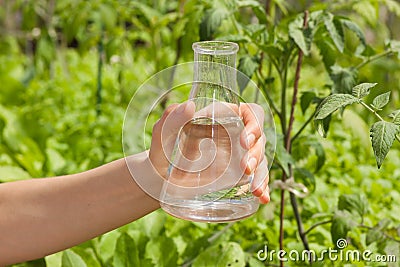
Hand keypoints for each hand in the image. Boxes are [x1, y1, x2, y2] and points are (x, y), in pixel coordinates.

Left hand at [149, 101, 269, 203]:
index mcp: (222, 118)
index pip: (250, 113)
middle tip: (246, 167)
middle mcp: (234, 136)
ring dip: (262, 172)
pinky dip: (262, 187)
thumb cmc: (162, 153)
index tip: (244, 141)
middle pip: (258, 138)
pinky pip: (256, 179)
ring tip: (255, 189)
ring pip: (260, 159)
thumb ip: (170, 120)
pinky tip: (262, 197)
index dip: (254, 123)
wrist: (160, 180)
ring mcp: (237, 157)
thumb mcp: (162, 136)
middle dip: (257, 153)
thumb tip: (189, 106)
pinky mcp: (236, 176)